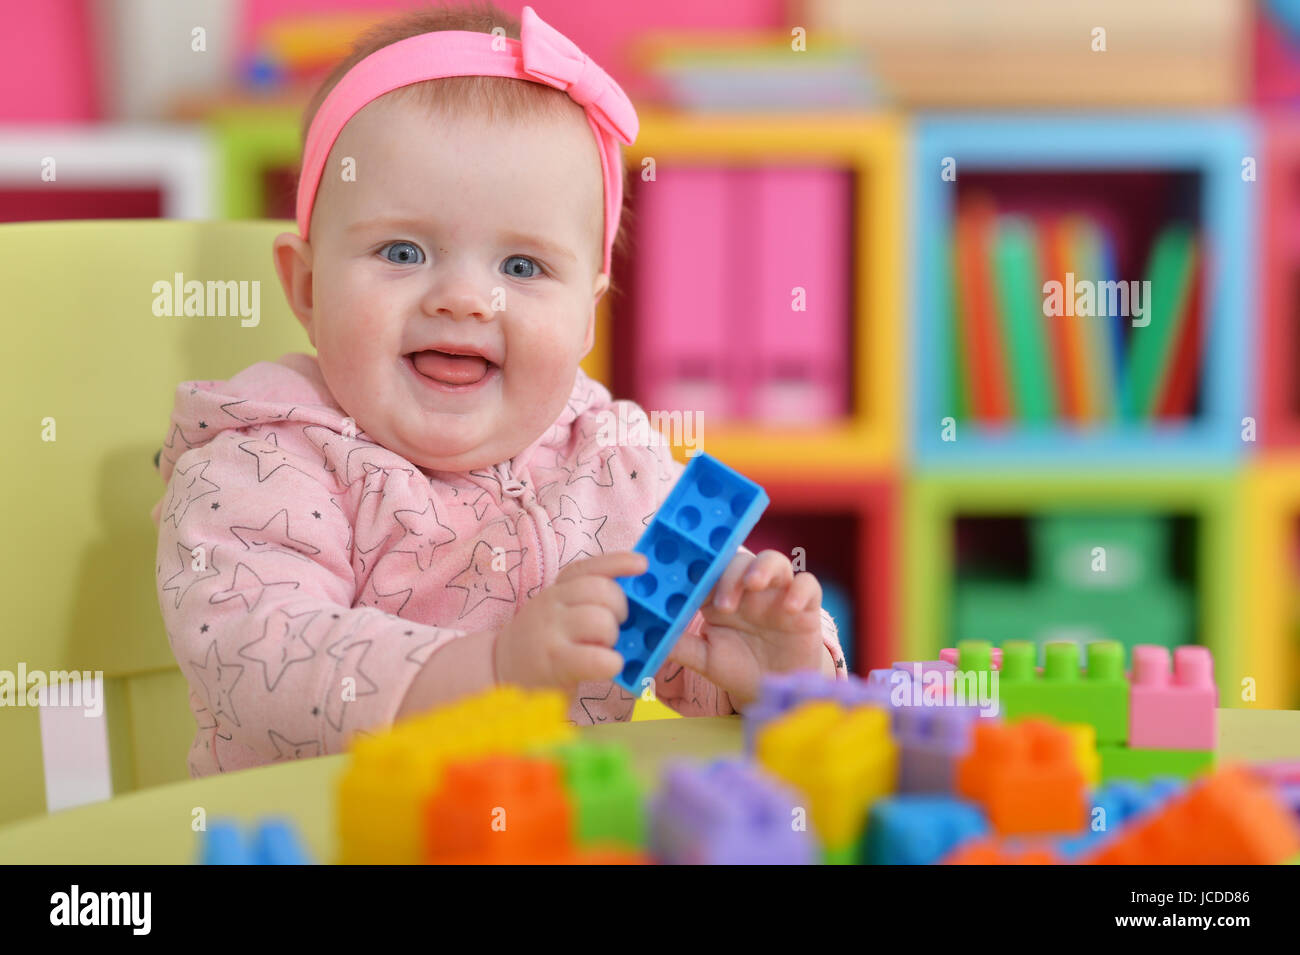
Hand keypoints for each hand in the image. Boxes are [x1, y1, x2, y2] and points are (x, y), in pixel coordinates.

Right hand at [494, 550, 646, 693]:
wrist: (503, 670)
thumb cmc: (547, 640)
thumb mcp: (562, 609)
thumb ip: (591, 598)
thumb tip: (637, 596)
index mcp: (559, 588)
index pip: (590, 567)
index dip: (618, 562)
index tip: (642, 564)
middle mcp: (552, 603)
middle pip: (602, 590)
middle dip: (621, 608)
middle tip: (617, 625)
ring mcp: (551, 632)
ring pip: (601, 621)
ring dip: (613, 637)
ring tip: (603, 647)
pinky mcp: (553, 662)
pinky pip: (597, 658)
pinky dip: (610, 663)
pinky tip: (606, 666)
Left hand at [667, 549, 824, 708]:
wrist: (772, 689)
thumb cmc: (736, 668)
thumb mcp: (705, 659)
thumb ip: (681, 646)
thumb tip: (649, 636)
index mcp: (721, 595)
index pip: (711, 570)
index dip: (701, 569)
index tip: (688, 578)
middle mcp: (749, 589)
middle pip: (741, 561)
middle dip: (731, 575)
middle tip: (724, 604)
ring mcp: (778, 594)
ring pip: (775, 561)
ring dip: (763, 568)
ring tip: (753, 585)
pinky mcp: (806, 606)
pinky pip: (808, 585)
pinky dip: (800, 590)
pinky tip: (790, 608)